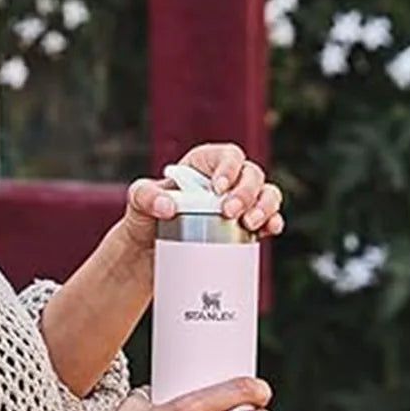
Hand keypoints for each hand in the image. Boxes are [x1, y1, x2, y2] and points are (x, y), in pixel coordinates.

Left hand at [120, 143, 284, 254]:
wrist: (150, 255)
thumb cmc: (145, 219)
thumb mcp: (137, 203)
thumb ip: (145, 196)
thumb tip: (169, 206)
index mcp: (204, 165)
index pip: (228, 156)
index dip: (230, 168)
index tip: (219, 188)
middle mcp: (227, 181)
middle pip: (252, 175)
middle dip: (247, 192)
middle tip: (230, 212)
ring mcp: (239, 204)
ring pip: (267, 194)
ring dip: (266, 207)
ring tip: (250, 224)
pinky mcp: (245, 228)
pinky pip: (269, 220)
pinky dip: (273, 223)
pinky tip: (269, 230)